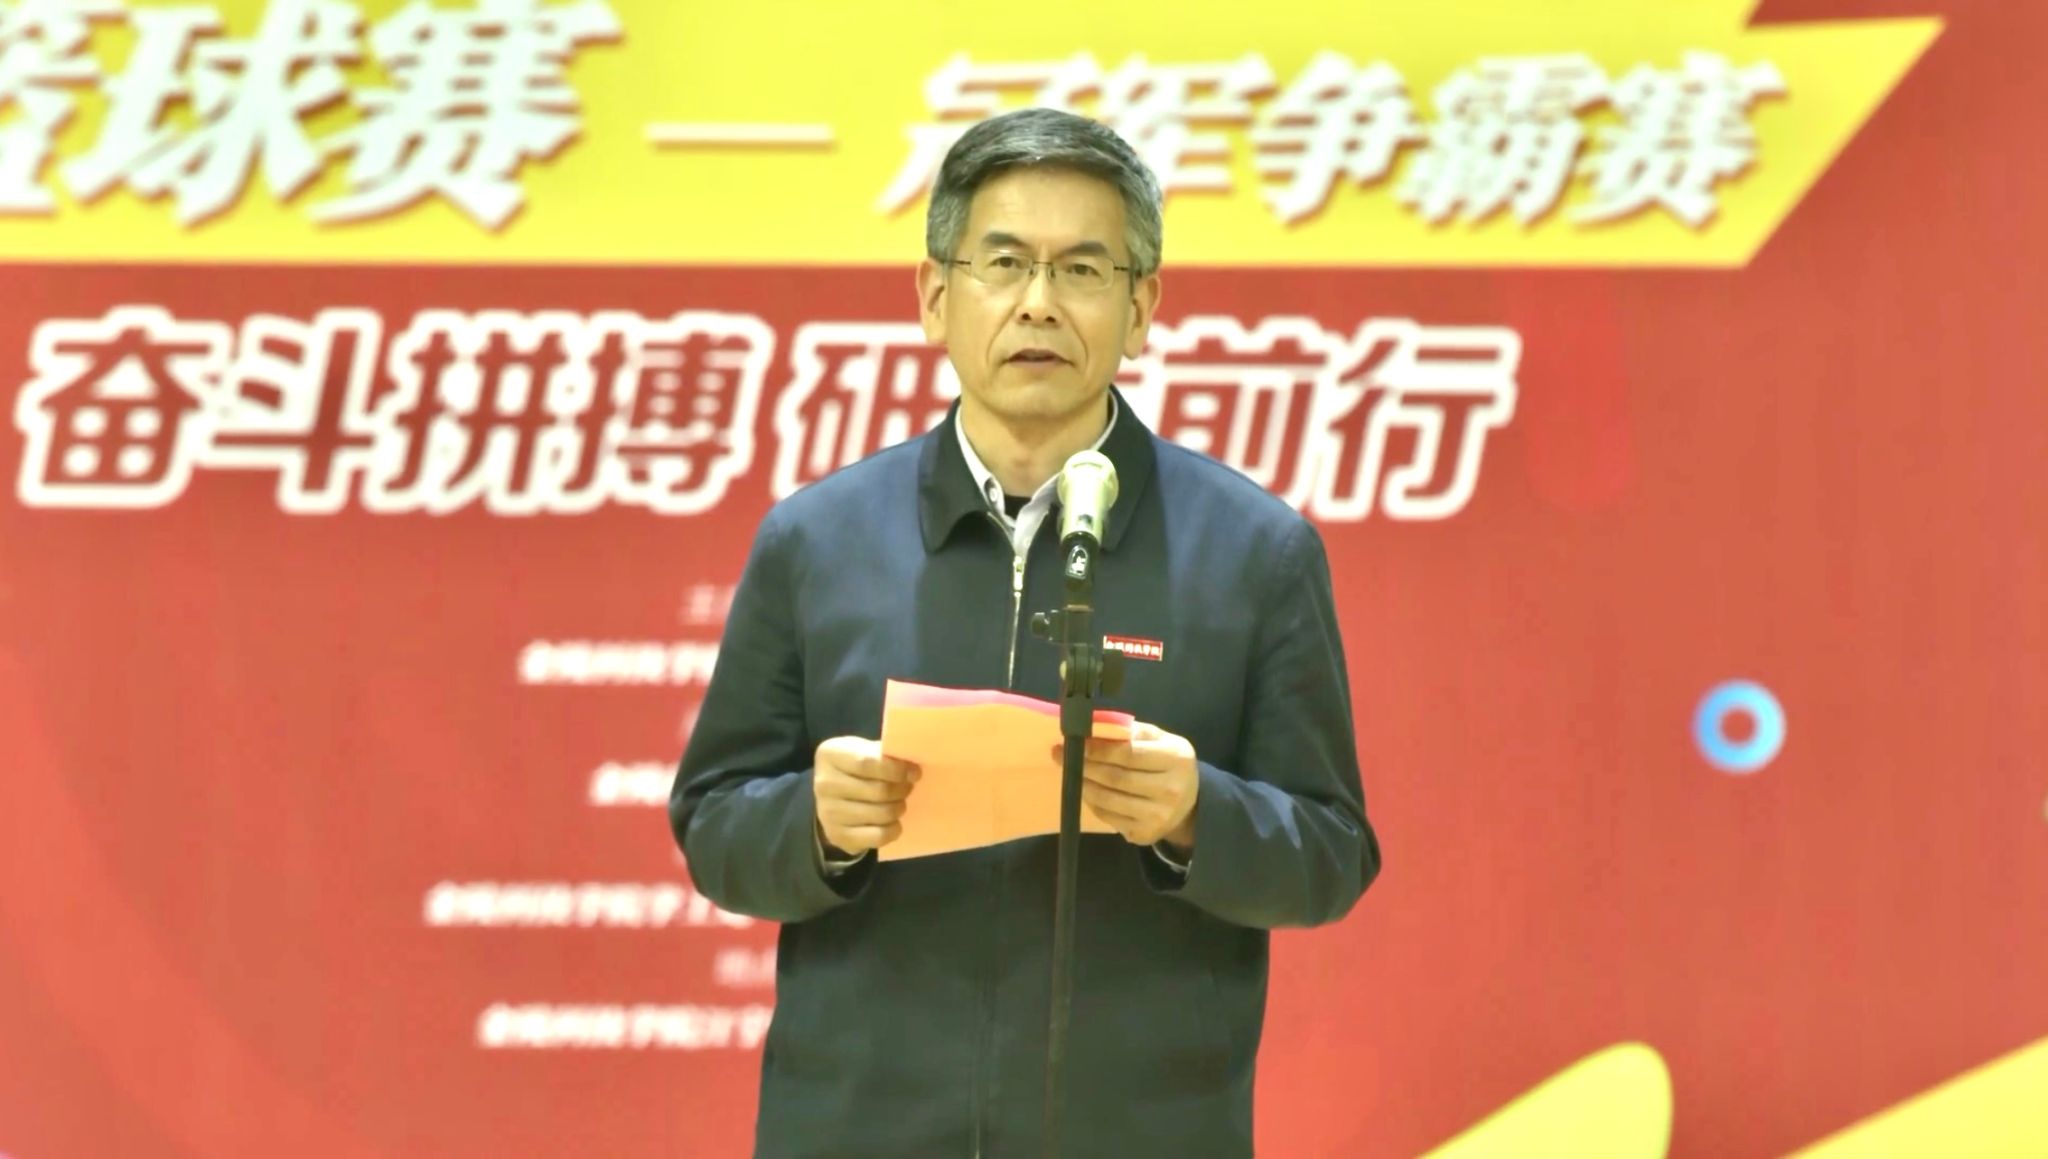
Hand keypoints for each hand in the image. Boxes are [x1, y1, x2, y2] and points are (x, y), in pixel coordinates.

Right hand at [813, 736, 919, 856]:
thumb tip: (911, 762)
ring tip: (899, 803)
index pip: (869, 762)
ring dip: (899, 808)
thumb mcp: (863, 750)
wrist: (832, 798)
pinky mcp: (838, 836)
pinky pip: (878, 836)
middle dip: (902, 790)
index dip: (897, 768)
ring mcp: (828, 813)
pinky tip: (893, 822)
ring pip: (881, 813)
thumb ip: (883, 752)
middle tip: (908, 788)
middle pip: (879, 790)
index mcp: (830, 755)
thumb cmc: (854, 769)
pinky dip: (893, 830)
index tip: (914, 772)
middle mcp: (824, 783)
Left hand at [1053, 722, 1198, 850]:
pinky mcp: (1144, 834)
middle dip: (1085, 766)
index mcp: (1175, 758)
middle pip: (1116, 777)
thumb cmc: (1169, 765)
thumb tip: (1095, 727)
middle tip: (1061, 756)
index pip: (1129, 753)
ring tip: (1071, 773)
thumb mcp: (1160, 740)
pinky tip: (1087, 791)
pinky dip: (1093, 803)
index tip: (1076, 741)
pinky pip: (1109, 817)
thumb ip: (1133, 732)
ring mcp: (1158, 816)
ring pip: (1108, 800)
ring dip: (1084, 785)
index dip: (1099, 749)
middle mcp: (1170, 789)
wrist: (1190, 805)